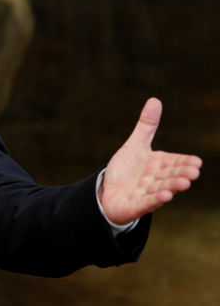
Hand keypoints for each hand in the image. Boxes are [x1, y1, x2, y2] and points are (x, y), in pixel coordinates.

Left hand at [100, 98, 201, 224]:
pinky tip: (166, 196)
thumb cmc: (127, 170)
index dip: (184, 162)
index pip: (173, 162)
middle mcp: (155, 179)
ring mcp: (146, 193)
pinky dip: (156, 199)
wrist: (109, 193)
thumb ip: (147, 126)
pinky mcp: (136, 205)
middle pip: (170, 175)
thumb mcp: (135, 145)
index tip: (196, 161)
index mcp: (158, 164)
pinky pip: (147, 202)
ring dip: (172, 186)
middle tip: (194, 172)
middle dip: (181, 173)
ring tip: (185, 183)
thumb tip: (155, 100)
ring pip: (161, 189)